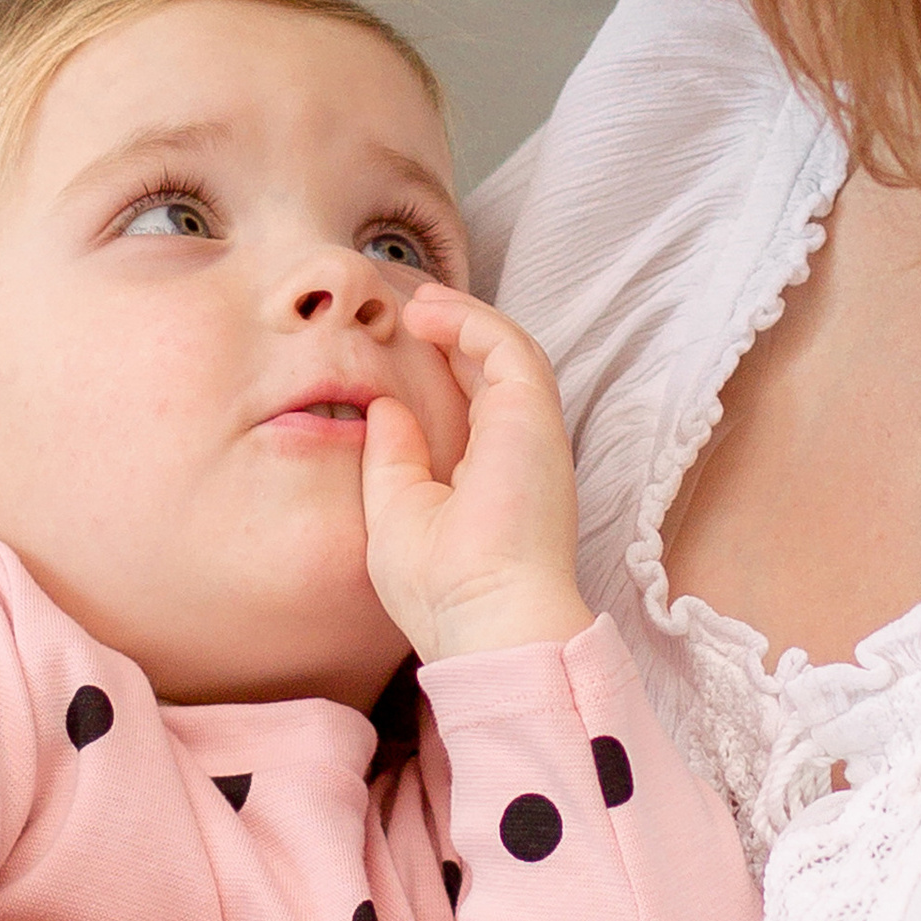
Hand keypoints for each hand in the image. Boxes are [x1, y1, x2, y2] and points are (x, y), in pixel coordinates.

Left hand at [361, 286, 594, 663]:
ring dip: (463, 318)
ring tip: (419, 303)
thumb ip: (392, 458)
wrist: (487, 617)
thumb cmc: (440, 587)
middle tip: (413, 310)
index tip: (404, 346)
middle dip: (454, 334)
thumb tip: (387, 409)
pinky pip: (507, 346)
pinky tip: (429, 314)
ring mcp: (529, 431)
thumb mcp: (395, 512)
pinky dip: (471, 321)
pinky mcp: (533, 414)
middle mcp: (515, 450)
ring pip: (506, 351)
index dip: (443, 368)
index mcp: (489, 476)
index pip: (471, 406)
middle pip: (490, 372)